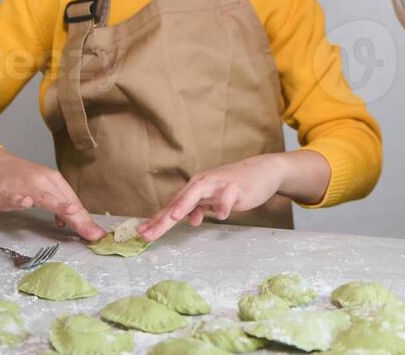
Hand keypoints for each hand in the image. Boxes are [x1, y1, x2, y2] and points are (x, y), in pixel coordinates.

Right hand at [0, 145, 104, 240]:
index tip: (98, 235)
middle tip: (92, 233)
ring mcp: (24, 186)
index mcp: (54, 182)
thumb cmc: (22, 179)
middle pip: (64, 201)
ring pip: (43, 196)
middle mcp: (43, 181)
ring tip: (70, 211)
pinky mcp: (5, 191)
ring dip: (57, 204)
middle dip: (78, 218)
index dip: (86, 220)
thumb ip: (57, 206)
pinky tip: (25, 203)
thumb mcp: (44, 189)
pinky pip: (13, 196)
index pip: (74, 203)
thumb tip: (70, 222)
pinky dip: (19, 200)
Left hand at [137, 153, 291, 242]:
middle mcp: (203, 184)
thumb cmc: (237, 185)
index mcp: (196, 188)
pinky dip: (225, 205)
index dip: (157, 220)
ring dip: (186, 203)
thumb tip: (191, 220)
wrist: (264, 171)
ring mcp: (219, 184)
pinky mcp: (237, 186)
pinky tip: (222, 215)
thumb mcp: (216, 199)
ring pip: (198, 192)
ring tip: (174, 217)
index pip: (173, 206)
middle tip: (147, 234)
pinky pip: (229, 196)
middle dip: (162, 218)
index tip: (141, 234)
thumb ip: (202, 208)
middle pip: (179, 201)